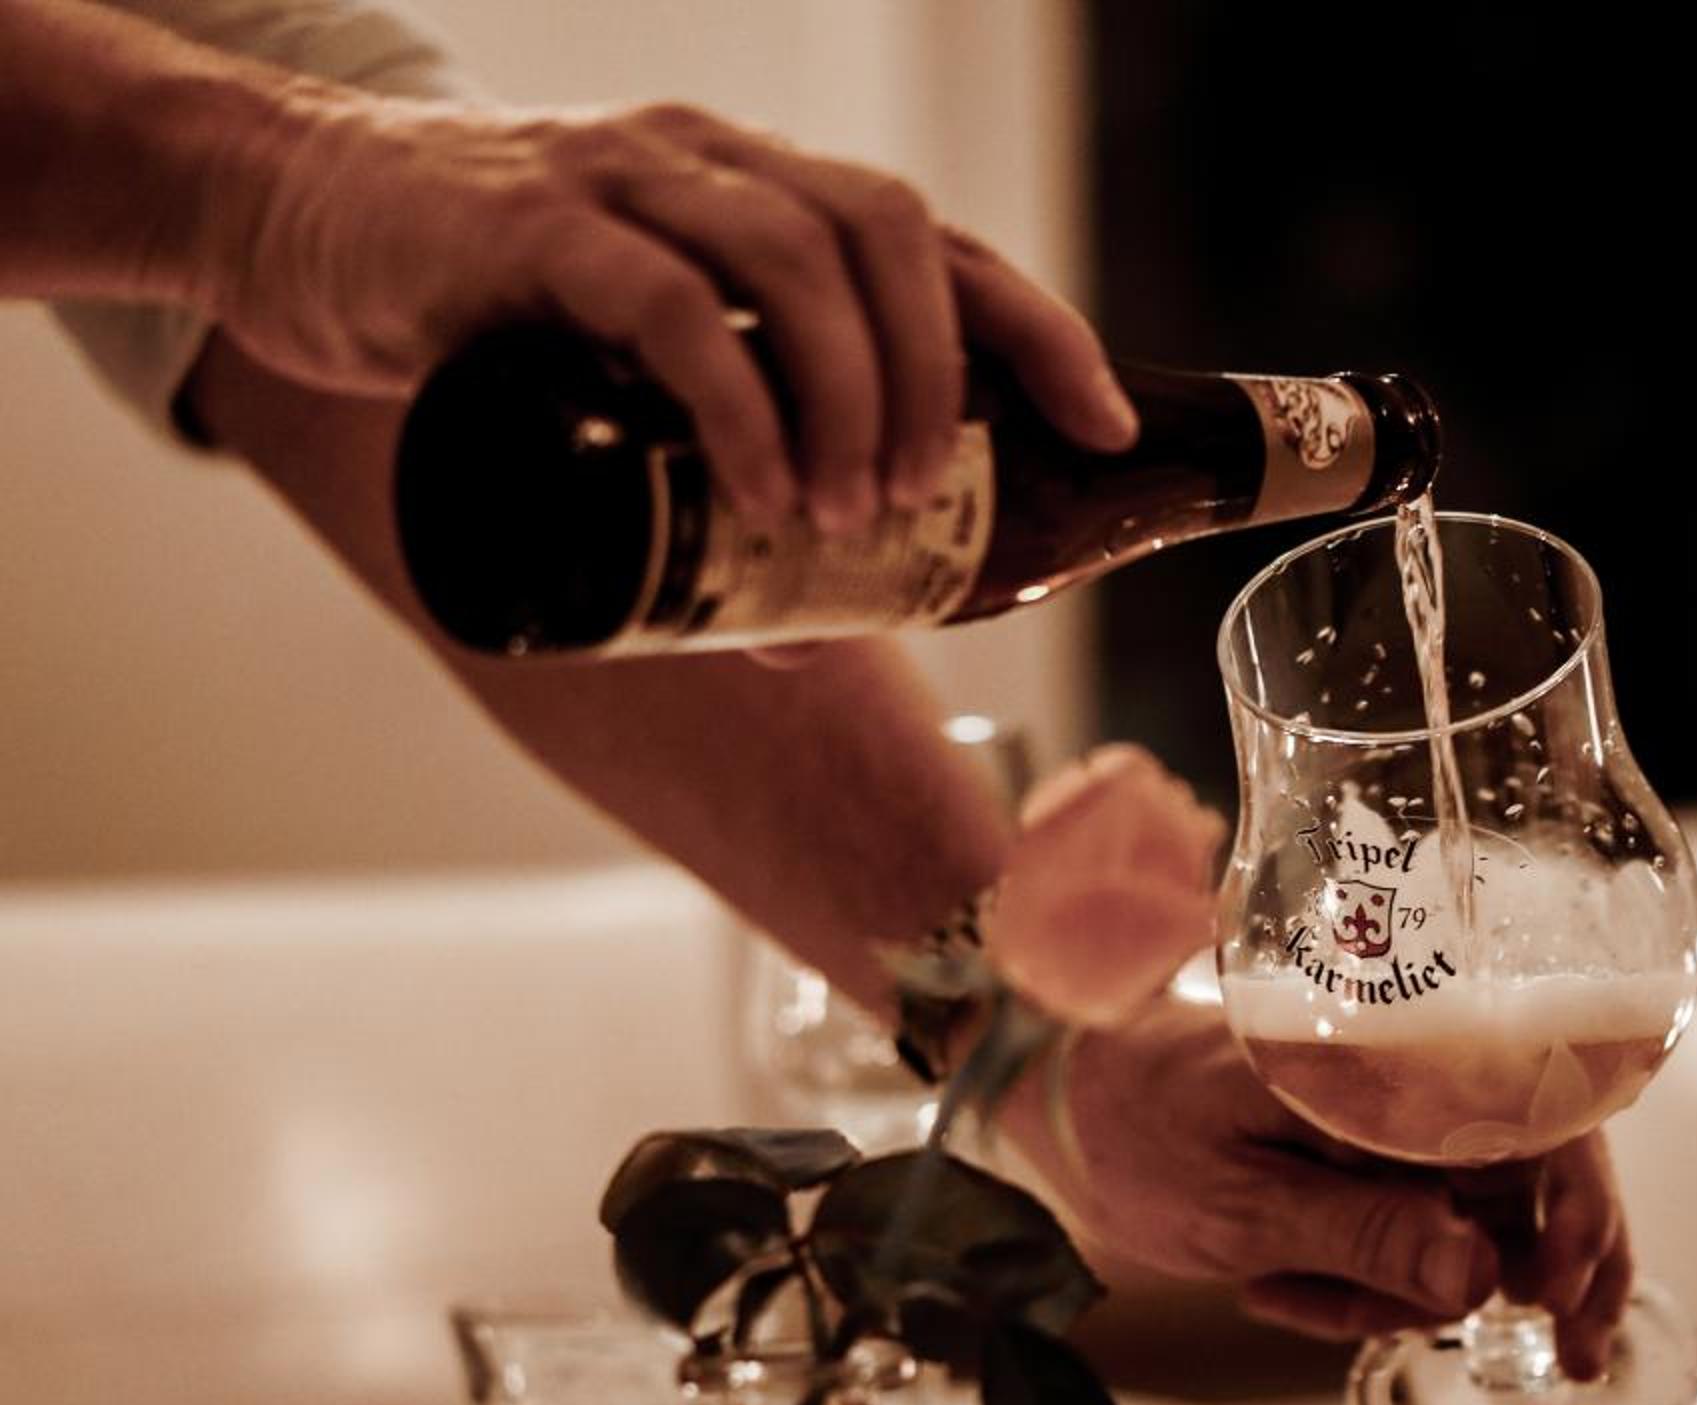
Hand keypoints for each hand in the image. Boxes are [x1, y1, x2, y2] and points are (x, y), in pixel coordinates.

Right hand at [204, 93, 1135, 530]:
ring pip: (796, 262)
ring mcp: (623, 185)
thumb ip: (718, 475)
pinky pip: (668, 307)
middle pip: (889, 236)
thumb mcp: (628, 373)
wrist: (283, 215)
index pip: (934, 242)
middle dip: (946, 373)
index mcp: (757, 193)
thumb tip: (803, 637)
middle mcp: (711, 168)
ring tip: (858, 515)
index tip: (1106, 424)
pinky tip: (766, 494)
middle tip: (937, 499)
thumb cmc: (478, 306)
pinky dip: (740, 405)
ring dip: (857, 396)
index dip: (1036, 326)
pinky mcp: (532, 232)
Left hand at [995, 994, 1632, 1377]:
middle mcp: (1411, 1073)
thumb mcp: (1240, 1203)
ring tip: (1287, 1299)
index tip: (1565, 1295)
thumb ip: (1362, 1233)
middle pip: (1540, 1171)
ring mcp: (1396, 1116)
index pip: (1537, 1115)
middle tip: (1574, 1357)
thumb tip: (1481, 1276)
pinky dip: (1366, 1286)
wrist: (1058, 1097)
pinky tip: (1279, 1289)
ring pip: (1481, 1219)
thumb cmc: (1132, 1129)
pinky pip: (1417, 1232)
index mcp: (1387, 1056)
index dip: (1580, 1207)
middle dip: (1550, 1269)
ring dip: (1414, 1291)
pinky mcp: (1372, 1153)